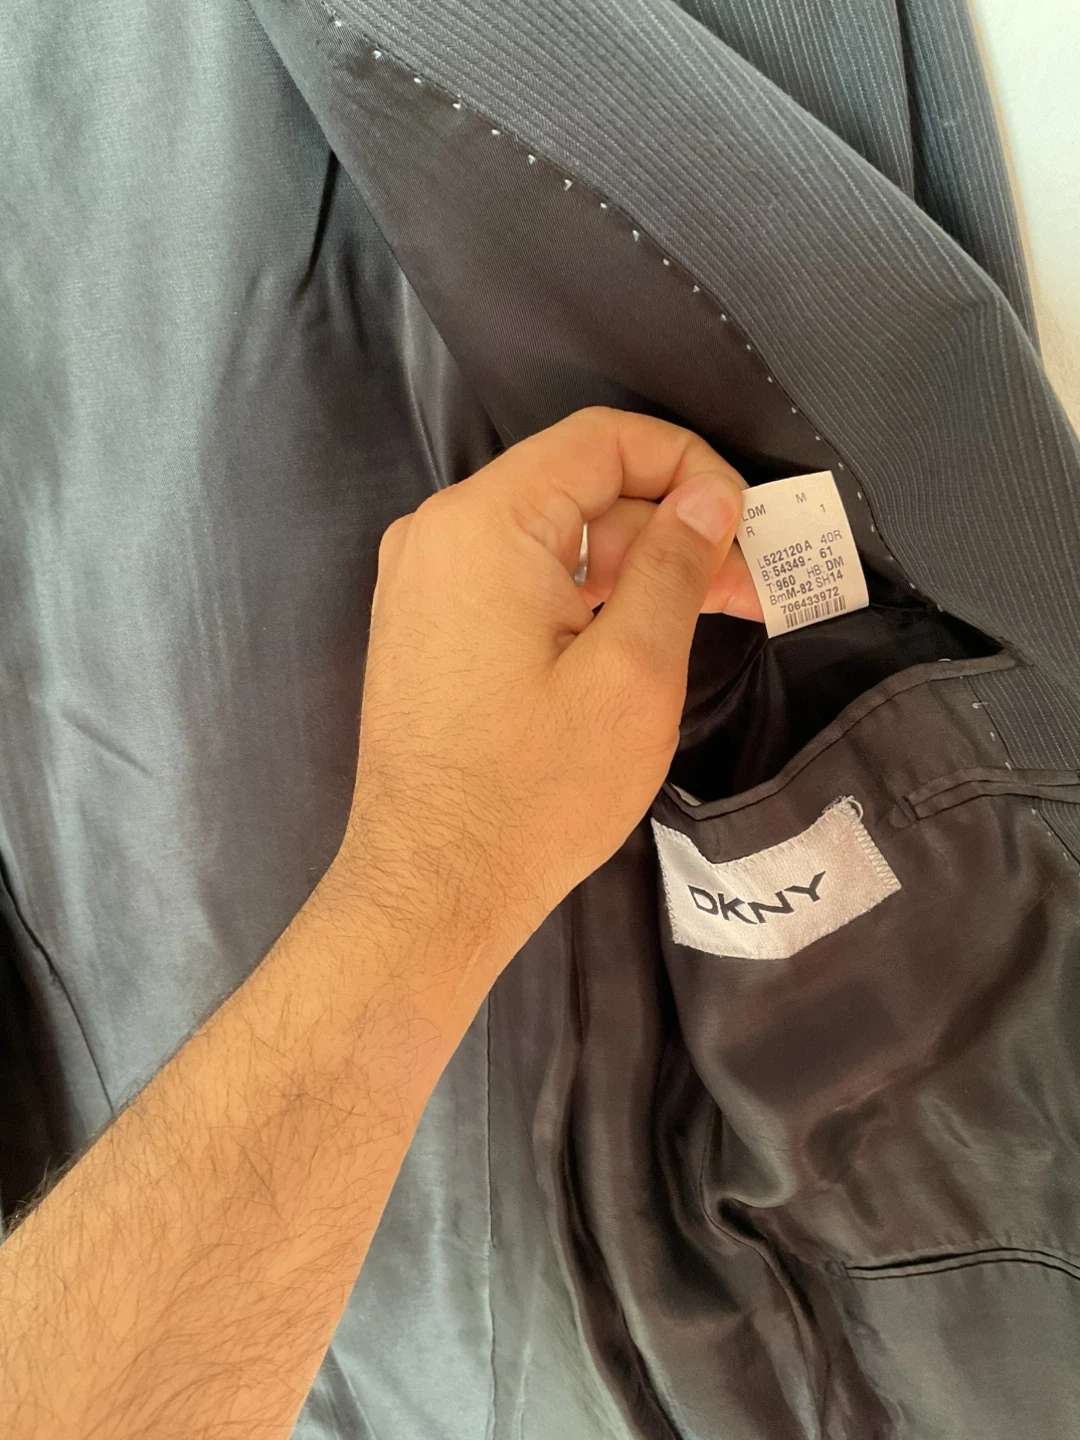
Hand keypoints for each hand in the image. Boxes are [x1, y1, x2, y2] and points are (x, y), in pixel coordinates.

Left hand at [343, 406, 760, 967]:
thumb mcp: (633, 671)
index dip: (688, 466)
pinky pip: (523, 582)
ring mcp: (428, 584)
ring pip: (556, 539)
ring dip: (638, 568)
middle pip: (580, 488)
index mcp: (484, 524)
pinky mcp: (433, 629)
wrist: (432, 888)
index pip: (602, 440)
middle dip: (672, 526)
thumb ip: (673, 564)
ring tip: (718, 611)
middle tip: (749, 583)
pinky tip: (648, 633)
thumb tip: (709, 496)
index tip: (743, 523)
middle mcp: (441, 536)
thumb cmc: (533, 792)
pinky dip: (588, 598)